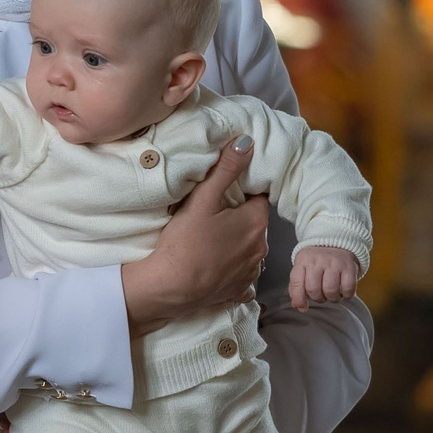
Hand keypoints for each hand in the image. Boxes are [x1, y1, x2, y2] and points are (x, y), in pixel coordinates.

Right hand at [119, 137, 270, 335]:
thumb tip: (247, 141)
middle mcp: (261, 248)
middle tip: (212, 215)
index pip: (259, 200)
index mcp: (256, 223)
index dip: (242, 194)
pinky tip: (216, 267)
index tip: (224, 194)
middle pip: (254, 225)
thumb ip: (226, 170)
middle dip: (239, 219)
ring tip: (211, 241)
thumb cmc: (186, 240)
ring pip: (249, 250)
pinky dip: (233, 270)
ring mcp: (252, 272)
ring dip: (237, 244)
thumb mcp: (203, 199)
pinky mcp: (239, 291)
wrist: (171, 286)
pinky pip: (243, 276)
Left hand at [290, 244, 359, 310]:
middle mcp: (317, 261)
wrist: (337, 241)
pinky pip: (348, 288)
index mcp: (303, 261)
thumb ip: (297, 287)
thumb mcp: (302, 267)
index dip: (299, 298)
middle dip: (317, 298)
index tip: (302, 307)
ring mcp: (334, 263)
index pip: (296, 282)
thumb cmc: (317, 260)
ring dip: (332, 298)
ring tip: (332, 294)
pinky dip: (346, 295)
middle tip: (321, 295)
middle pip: (314, 289)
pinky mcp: (349, 267)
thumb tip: (299, 306)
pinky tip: (343, 291)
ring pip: (330, 290)